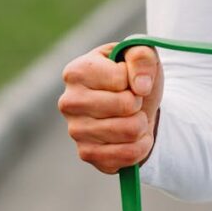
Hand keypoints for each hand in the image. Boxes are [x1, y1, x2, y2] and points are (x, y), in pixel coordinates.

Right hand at [58, 43, 161, 173]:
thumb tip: (140, 87)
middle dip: (140, 104)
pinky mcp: (87, 154)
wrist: (133, 107)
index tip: (129, 81)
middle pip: (126, 106)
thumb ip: (142, 57)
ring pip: (130, 131)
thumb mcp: (142, 55)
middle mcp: (69, 102)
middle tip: (133, 102)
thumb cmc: (133, 77)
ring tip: (133, 117)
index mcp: (76, 71)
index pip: (121, 79)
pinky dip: (141, 146)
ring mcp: (75, 130)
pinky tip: (132, 137)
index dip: (136, 80)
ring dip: (142, 124)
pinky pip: (128, 155)